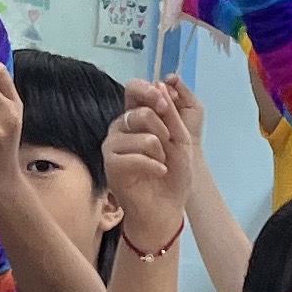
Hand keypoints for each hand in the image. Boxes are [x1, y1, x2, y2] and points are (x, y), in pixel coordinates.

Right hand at [103, 78, 194, 245]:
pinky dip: (154, 165)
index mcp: (135, 118)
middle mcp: (120, 128)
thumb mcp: (180, 139)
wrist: (167, 208)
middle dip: (163, 130)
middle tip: (168, 147)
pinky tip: (158, 172)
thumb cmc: (174, 174)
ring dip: (159, 152)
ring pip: (141, 135)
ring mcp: (112, 146)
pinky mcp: (111, 165)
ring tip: (160, 164)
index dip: (148, 91)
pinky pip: (135, 155)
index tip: (164, 104)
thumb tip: (160, 83)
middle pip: (140, 113)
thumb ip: (170, 113)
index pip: (132, 90)